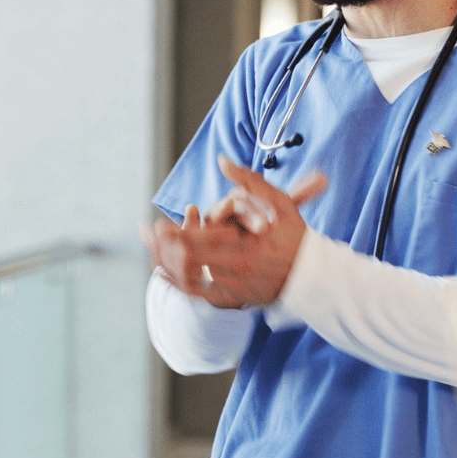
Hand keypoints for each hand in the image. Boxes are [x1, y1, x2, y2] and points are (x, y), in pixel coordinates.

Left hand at [141, 155, 325, 307]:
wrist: (311, 277)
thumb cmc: (295, 237)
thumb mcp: (278, 203)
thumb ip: (249, 181)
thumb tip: (222, 160)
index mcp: (244, 248)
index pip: (200, 243)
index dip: (175, 235)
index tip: (157, 226)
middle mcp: (235, 271)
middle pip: (188, 262)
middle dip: (163, 247)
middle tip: (145, 234)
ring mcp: (231, 287)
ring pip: (189, 279)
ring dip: (167, 263)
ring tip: (150, 251)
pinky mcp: (231, 297)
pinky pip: (197, 293)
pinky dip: (178, 282)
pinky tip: (163, 272)